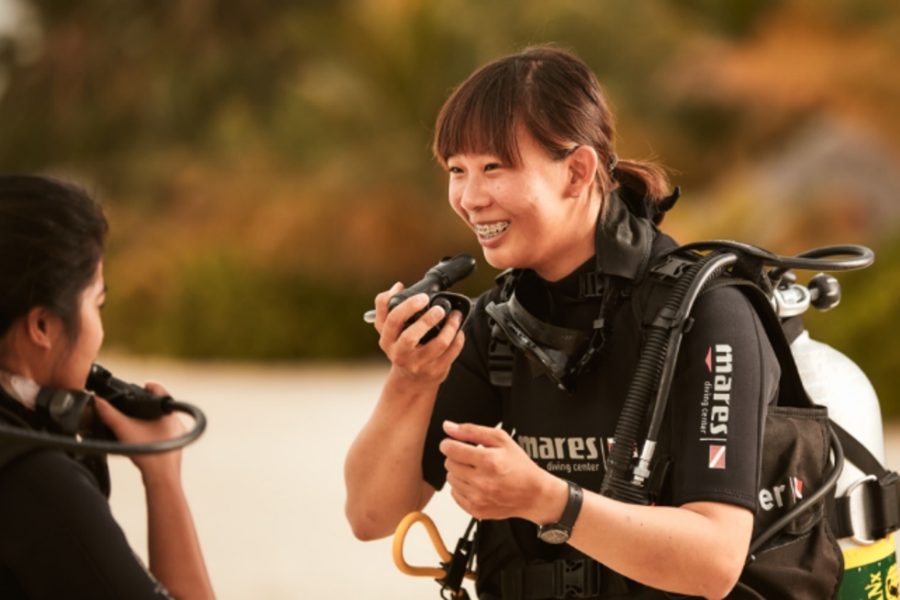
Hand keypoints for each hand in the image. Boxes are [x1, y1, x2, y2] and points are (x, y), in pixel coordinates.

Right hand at [94, 382, 184, 485]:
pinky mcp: (176, 448)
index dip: (151, 387)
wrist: (161, 478)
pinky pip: (166, 434)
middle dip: (149, 405)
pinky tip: (144, 438)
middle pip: (162, 407)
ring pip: (165, 421)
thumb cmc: (148, 454)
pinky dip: (155, 432)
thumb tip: (97, 402)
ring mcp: (178, 436)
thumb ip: (109, 414)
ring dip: (151, 419)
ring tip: (137, 421)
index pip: (161, 392)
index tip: (144, 385)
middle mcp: (177, 422)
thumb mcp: (124, 429)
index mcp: (168, 413)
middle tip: (137, 404)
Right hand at [373, 282, 464, 384]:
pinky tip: (458, 331)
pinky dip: (458, 339)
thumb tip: (397, 287)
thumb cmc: (400, 348)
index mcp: (387, 340)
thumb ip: (386, 307)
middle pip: (411, 337)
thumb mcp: (387, 330)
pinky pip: (452, 353)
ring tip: (455, 316)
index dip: (408, 306)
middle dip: (427, 320)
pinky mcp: (436, 371)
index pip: (393, 321)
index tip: (423, 297)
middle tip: (439, 309)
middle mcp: (400, 354)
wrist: (410, 380)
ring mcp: (419, 365)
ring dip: (450, 327)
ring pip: (438, 345)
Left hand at [440, 421, 563, 522]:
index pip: (452, 450)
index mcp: (489, 461)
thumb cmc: (520, 466)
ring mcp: (478, 498)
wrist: (533, 494)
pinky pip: (454, 494)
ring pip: (450, 479)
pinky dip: (461, 487)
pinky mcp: (475, 510)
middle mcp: (482, 481)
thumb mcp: (501, 440)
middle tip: (471, 458)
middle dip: (456, 457)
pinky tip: (475, 484)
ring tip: (476, 471)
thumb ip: (472, 431)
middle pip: (449, 463)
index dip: (448, 444)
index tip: (450, 443)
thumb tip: (449, 427)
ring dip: (459, 472)